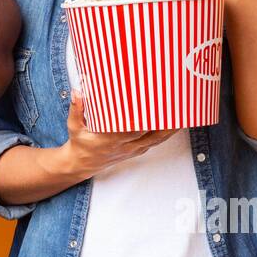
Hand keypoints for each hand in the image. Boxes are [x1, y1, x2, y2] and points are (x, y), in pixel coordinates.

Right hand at [49, 92, 178, 180]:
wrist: (81, 165)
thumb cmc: (79, 143)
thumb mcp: (74, 126)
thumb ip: (76, 109)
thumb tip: (77, 91)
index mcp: (111, 139)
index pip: (134, 129)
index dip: (147, 120)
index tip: (155, 107)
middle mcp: (124, 146)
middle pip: (150, 134)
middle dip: (163, 122)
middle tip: (175, 107)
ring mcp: (130, 150)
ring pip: (155, 140)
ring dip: (169, 131)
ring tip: (183, 118)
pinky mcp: (133, 152)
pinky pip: (152, 144)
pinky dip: (163, 136)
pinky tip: (172, 128)